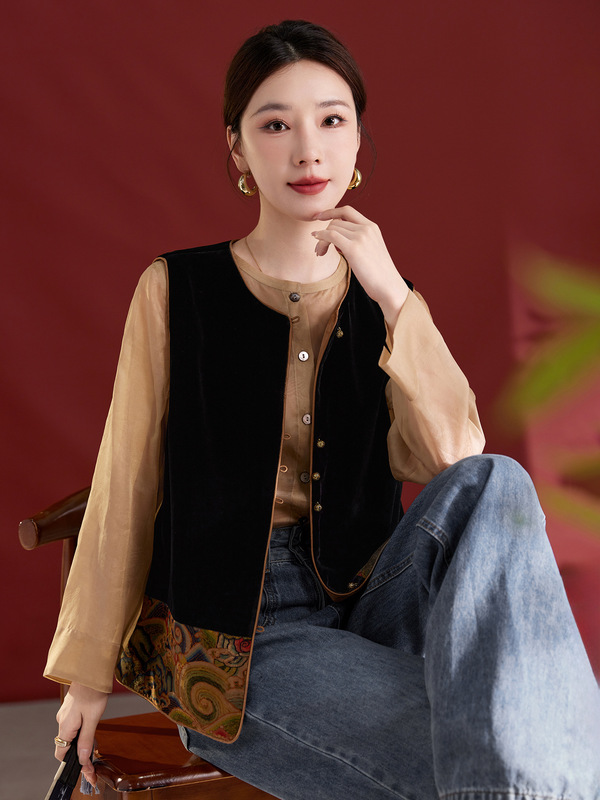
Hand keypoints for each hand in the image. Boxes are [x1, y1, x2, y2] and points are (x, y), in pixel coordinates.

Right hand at [55, 682, 108, 787]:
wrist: (90, 670)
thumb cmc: (93, 692)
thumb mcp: (92, 718)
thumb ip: (86, 739)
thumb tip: (82, 759)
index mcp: (65, 727)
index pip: (61, 754)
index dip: (73, 763)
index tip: (86, 768)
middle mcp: (62, 722)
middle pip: (66, 746)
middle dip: (78, 754)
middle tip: (93, 761)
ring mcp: (65, 714)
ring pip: (70, 735)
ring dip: (80, 742)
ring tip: (94, 744)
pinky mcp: (71, 709)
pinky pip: (73, 725)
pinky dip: (81, 731)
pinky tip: (91, 727)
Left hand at [312, 206, 408, 326]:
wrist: (388, 286)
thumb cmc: (378, 274)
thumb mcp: (371, 250)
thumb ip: (358, 241)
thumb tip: (338, 243)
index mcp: (372, 227)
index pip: (348, 211)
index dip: (331, 211)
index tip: (319, 217)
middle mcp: (366, 228)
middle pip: (336, 222)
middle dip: (324, 232)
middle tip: (320, 249)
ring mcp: (360, 237)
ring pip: (332, 229)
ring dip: (321, 240)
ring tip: (320, 253)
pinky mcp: (353, 248)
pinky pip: (330, 236)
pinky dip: (321, 239)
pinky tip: (318, 248)